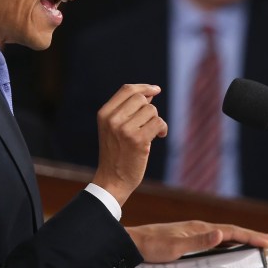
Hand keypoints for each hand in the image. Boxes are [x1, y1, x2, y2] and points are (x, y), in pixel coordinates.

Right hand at [92, 84, 166, 206]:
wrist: (112, 180)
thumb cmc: (116, 153)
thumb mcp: (114, 128)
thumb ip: (127, 109)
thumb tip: (150, 92)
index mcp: (104, 114)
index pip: (127, 90)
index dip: (144, 87)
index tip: (156, 90)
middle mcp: (112, 119)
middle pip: (141, 98)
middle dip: (150, 108)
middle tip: (148, 123)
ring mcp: (124, 130)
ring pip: (152, 110)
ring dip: (156, 120)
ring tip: (152, 133)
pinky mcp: (138, 140)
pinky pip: (158, 122)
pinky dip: (163, 129)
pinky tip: (160, 136)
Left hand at [126, 221, 267, 263]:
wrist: (133, 242)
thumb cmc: (152, 246)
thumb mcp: (176, 246)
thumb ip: (199, 241)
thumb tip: (222, 233)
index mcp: (199, 228)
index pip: (231, 231)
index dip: (251, 236)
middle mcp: (198, 227)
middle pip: (231, 231)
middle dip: (250, 236)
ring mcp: (192, 232)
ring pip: (223, 235)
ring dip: (240, 239)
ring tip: (255, 243)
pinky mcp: (186, 238)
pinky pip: (214, 239)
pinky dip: (227, 242)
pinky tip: (227, 246)